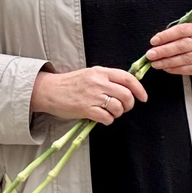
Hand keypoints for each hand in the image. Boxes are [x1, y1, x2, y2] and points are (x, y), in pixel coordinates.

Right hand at [30, 66, 147, 124]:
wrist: (49, 90)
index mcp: (101, 72)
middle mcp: (98, 82)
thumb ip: (107, 78)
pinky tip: (102, 118)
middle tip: (124, 108)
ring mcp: (92, 96)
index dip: (139, 89)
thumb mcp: (89, 74)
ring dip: (117, 113)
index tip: (143, 97)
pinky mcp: (86, 109)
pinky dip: (108, 120)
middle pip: (126, 95)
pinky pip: (107, 118)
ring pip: (118, 107)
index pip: (128, 78)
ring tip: (110, 113)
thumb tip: (127, 86)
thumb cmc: (69, 83)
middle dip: (129, 105)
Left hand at [146, 24, 191, 83]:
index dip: (166, 35)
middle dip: (164, 50)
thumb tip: (156, 43)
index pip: (181, 30)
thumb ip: (176, 38)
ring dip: (167, 62)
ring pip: (185, 58)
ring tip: (155, 64)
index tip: (153, 41)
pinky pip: (189, 69)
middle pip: (182, 45)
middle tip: (150, 55)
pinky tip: (166, 69)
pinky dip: (176, 69)